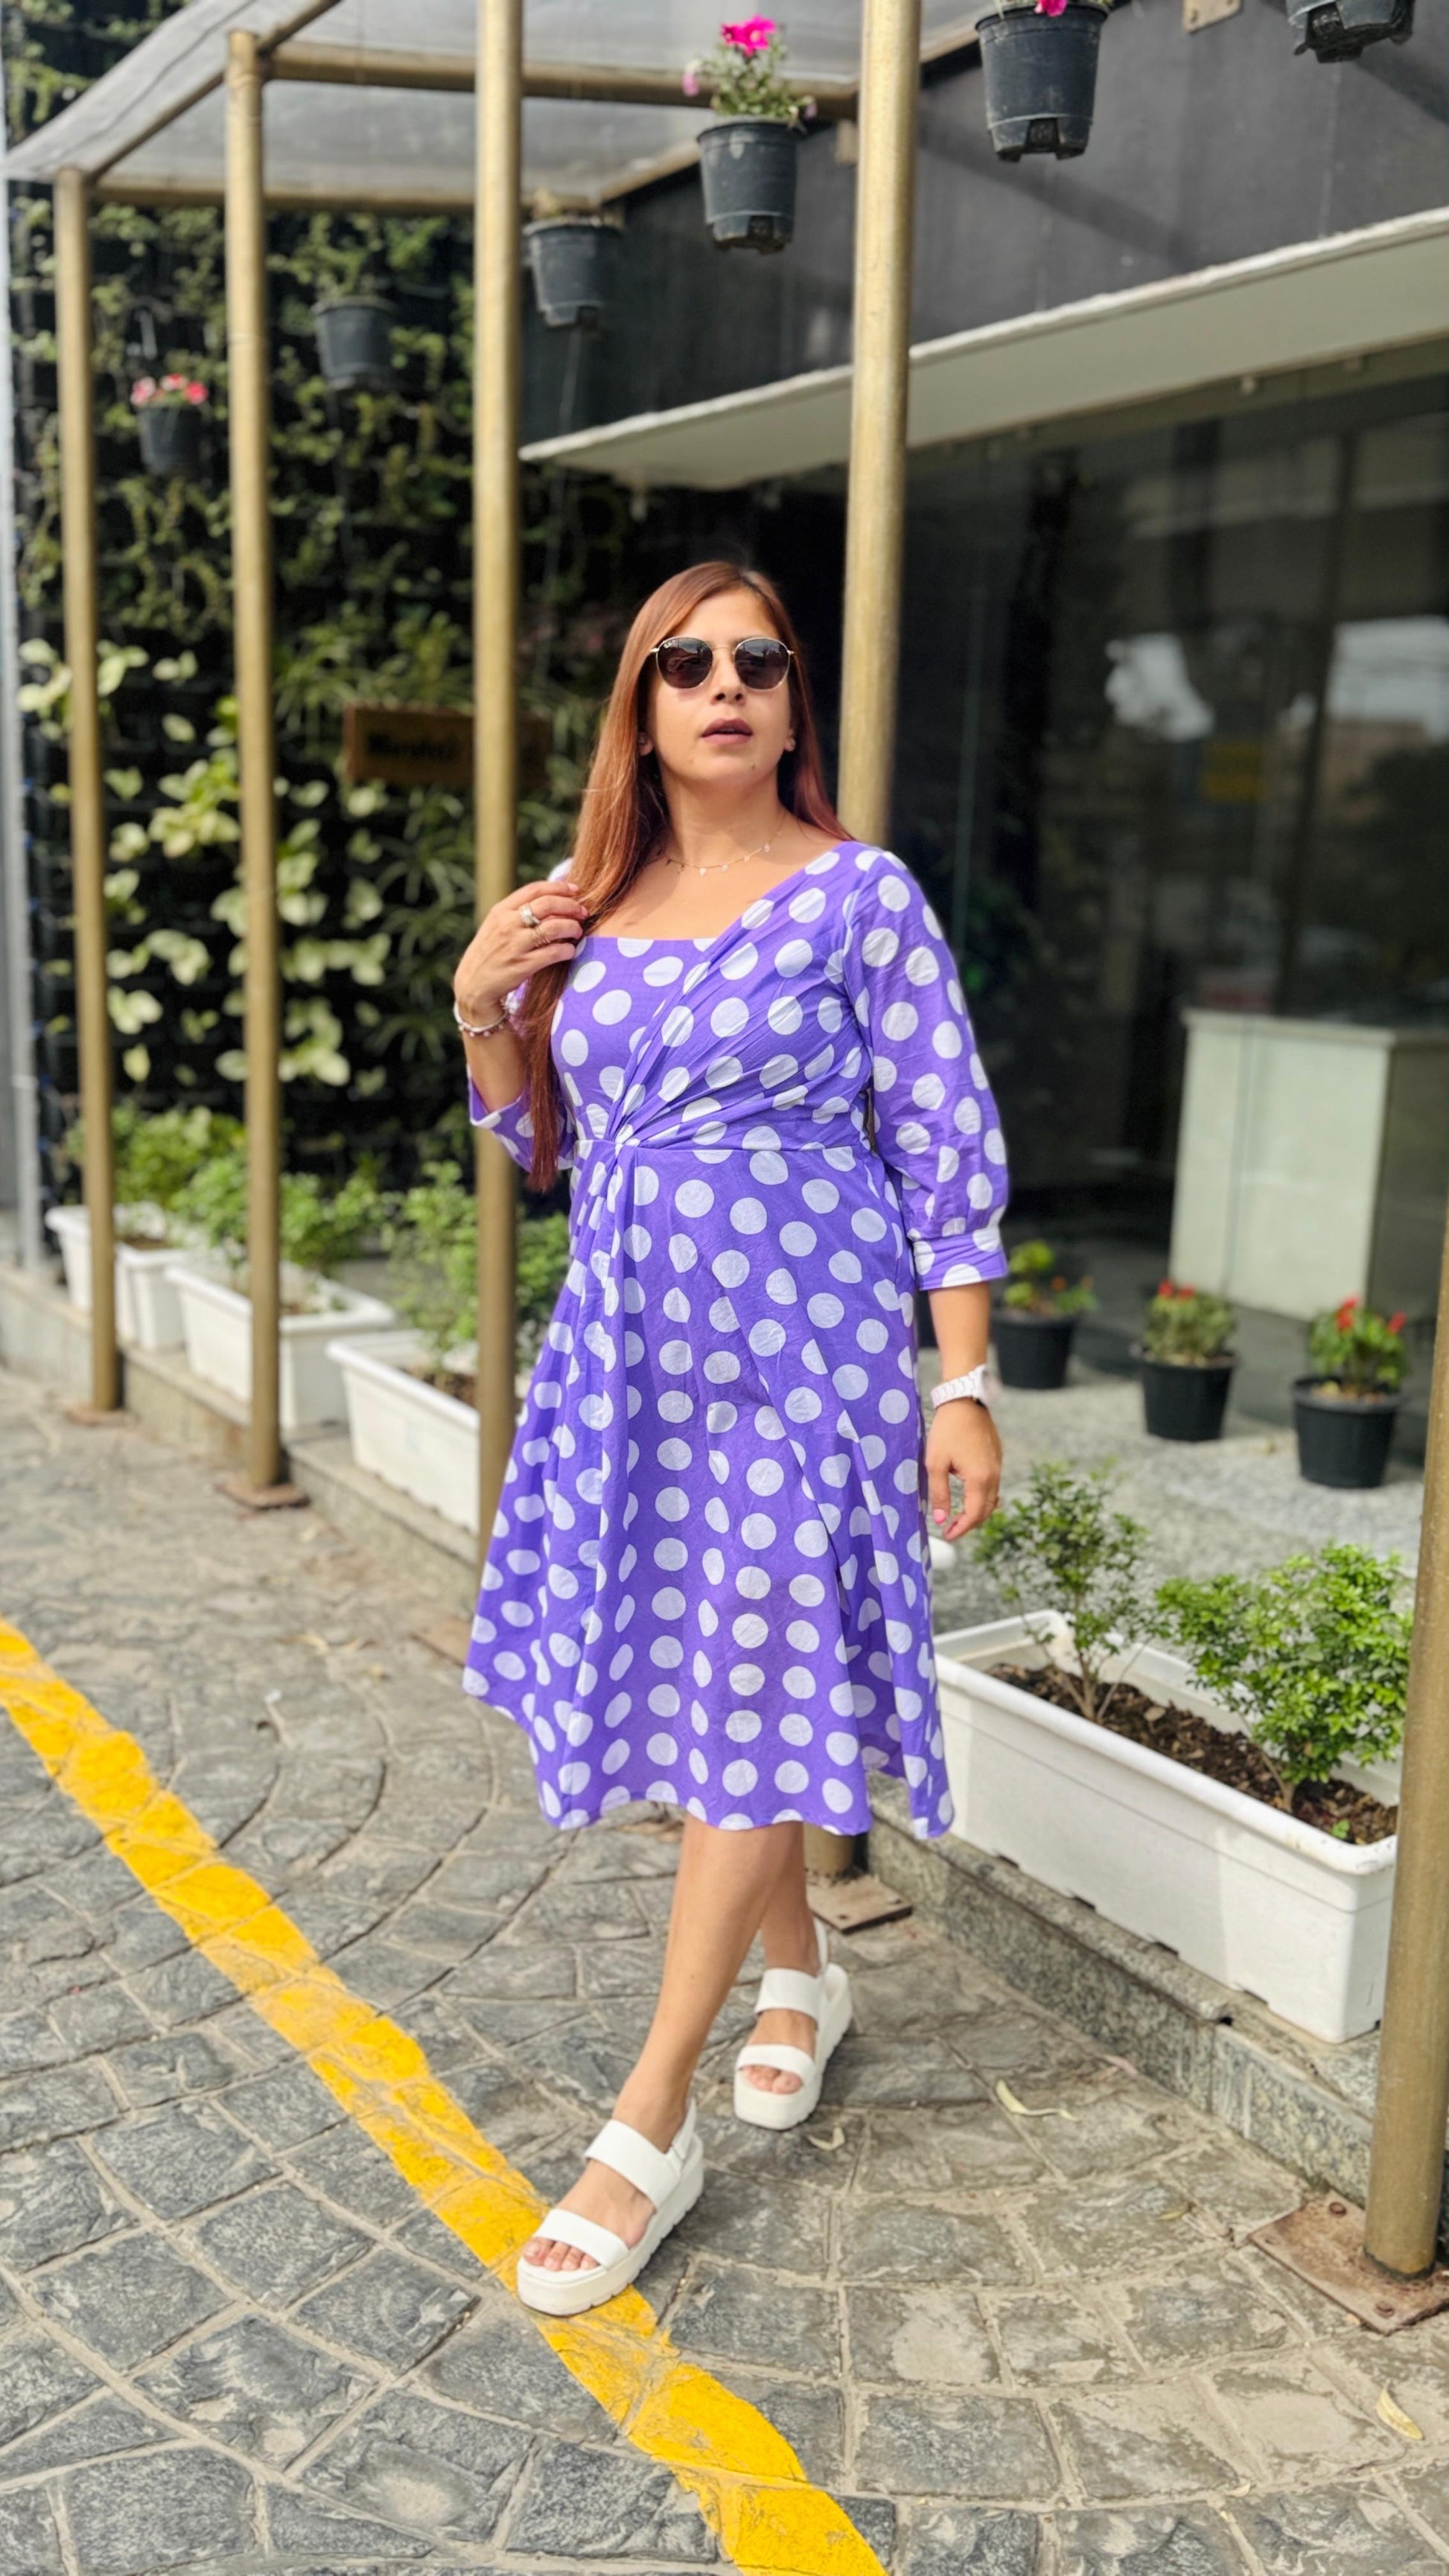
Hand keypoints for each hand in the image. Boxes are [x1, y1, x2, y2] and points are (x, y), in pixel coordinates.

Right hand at [454, 880, 584, 1017]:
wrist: (473, 984)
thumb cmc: (489, 953)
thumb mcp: (496, 925)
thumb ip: (518, 912)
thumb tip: (551, 898)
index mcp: (501, 911)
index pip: (535, 889)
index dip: (560, 888)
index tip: (576, 891)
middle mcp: (507, 924)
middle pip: (548, 904)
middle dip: (571, 906)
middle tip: (582, 912)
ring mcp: (515, 945)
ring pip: (554, 927)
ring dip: (572, 927)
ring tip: (577, 932)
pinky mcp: (523, 965)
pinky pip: (554, 953)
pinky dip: (567, 950)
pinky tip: (569, 951)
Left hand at [925, 1398, 1000, 1542]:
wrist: (965, 1400)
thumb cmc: (947, 1430)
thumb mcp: (935, 1463)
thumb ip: (939, 1493)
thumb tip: (942, 1519)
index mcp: (980, 1478)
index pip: (975, 1515)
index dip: (962, 1529)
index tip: (948, 1535)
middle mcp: (994, 1474)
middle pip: (986, 1510)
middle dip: (970, 1523)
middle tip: (952, 1528)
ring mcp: (998, 1465)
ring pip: (992, 1498)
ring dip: (978, 1510)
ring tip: (959, 1515)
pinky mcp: (997, 1456)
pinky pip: (994, 1484)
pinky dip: (983, 1496)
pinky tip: (969, 1495)